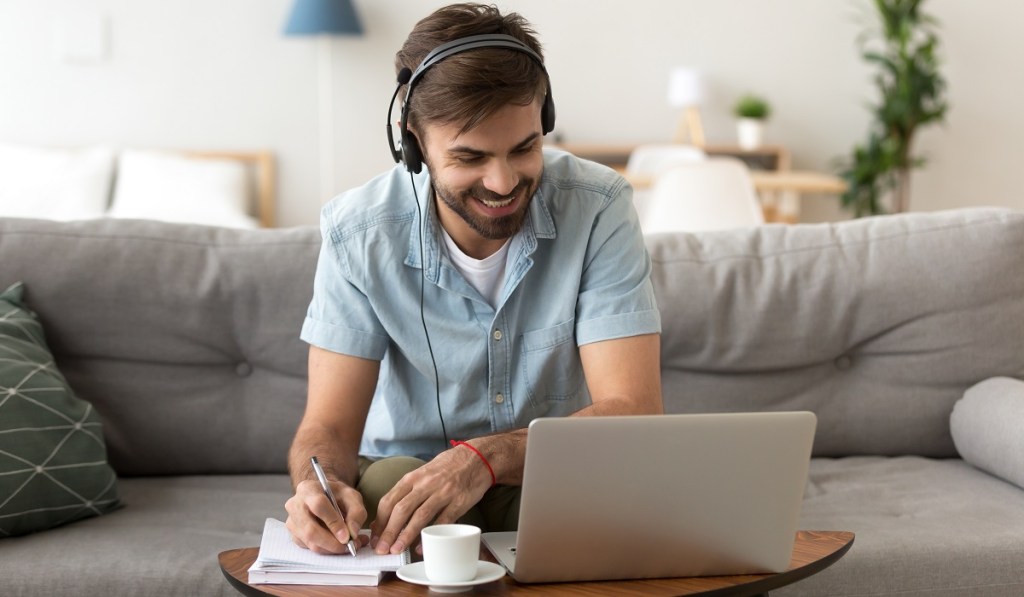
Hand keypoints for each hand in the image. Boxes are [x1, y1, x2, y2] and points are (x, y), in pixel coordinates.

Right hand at [285, 478, 368, 554]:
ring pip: (310, 542)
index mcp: (308, 489)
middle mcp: (295, 505)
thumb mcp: (352, 496)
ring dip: (331, 549)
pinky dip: (326, 550)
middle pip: (310, 530)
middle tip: (349, 546)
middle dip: (332, 543)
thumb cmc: (337, 495)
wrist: (323, 496)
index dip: (333, 523)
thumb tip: (352, 533)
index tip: (347, 536)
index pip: (318, 506)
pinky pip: (309, 548)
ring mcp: (292, 521)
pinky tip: (338, 545)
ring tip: (349, 546)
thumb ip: (356, 512)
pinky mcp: (294, 535)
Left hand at [370, 445, 491, 554]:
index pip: (389, 500)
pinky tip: (422, 547)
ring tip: (397, 549)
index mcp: (413, 477)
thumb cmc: (449, 466)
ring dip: (405, 535)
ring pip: (419, 516)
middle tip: (381, 548)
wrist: (477, 457)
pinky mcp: (458, 502)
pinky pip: (442, 522)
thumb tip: (391, 512)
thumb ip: (409, 489)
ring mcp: (443, 493)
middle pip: (401, 510)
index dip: (380, 521)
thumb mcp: (423, 472)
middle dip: (388, 532)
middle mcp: (425, 484)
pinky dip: (431, 535)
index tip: (375, 535)